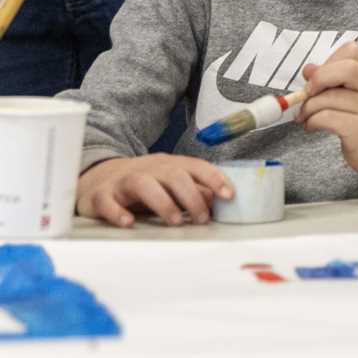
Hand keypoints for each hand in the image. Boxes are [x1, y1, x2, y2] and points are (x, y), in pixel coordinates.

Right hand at [76, 154, 231, 227]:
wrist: (97, 178)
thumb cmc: (143, 183)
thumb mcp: (169, 183)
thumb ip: (193, 189)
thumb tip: (215, 198)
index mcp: (168, 165)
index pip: (195, 166)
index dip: (214, 178)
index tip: (228, 196)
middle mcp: (148, 169)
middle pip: (173, 175)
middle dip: (191, 196)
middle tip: (202, 219)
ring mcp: (123, 181)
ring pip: (143, 184)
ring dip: (162, 203)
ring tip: (175, 222)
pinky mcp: (101, 196)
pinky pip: (108, 202)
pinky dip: (118, 212)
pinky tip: (129, 223)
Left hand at [298, 43, 357, 185]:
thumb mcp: (354, 94)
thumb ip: (333, 79)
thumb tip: (309, 69)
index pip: (351, 51)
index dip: (329, 61)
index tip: (319, 77)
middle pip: (346, 69)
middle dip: (319, 79)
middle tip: (307, 93)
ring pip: (329, 98)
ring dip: (308, 107)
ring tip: (306, 115)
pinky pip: (326, 118)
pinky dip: (311, 121)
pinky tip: (312, 126)